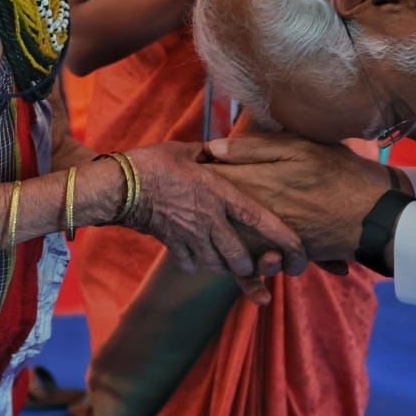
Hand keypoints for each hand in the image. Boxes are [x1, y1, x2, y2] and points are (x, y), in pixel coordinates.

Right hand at [120, 141, 307, 288]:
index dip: (281, 235)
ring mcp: (190, 236)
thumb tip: (220, 147)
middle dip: (251, 266)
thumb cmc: (152, 163)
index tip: (298, 249)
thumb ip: (209, 153)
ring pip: (217, 265)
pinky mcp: (172, 245)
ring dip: (226, 267)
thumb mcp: (186, 150)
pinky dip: (197, 262)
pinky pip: (191, 263)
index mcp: (218, 194)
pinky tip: (197, 256)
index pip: (258, 217)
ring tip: (231, 263)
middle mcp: (209, 220)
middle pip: (239, 257)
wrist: (117, 187)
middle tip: (255, 262)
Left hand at [201, 133, 394, 262]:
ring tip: (219, 215)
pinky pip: (250, 255)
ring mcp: (266, 239)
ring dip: (219, 226)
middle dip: (202, 200)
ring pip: (226, 236)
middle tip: (198, 188)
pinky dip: (242, 247)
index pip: (210, 176)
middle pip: (212, 210)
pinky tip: (245, 237)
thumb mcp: (302, 148)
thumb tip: (212, 148)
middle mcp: (255, 214)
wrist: (376, 218)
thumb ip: (255, 148)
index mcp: (257, 182)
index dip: (196, 169)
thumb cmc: (341, 175)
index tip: (192, 162)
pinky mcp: (279, 256)